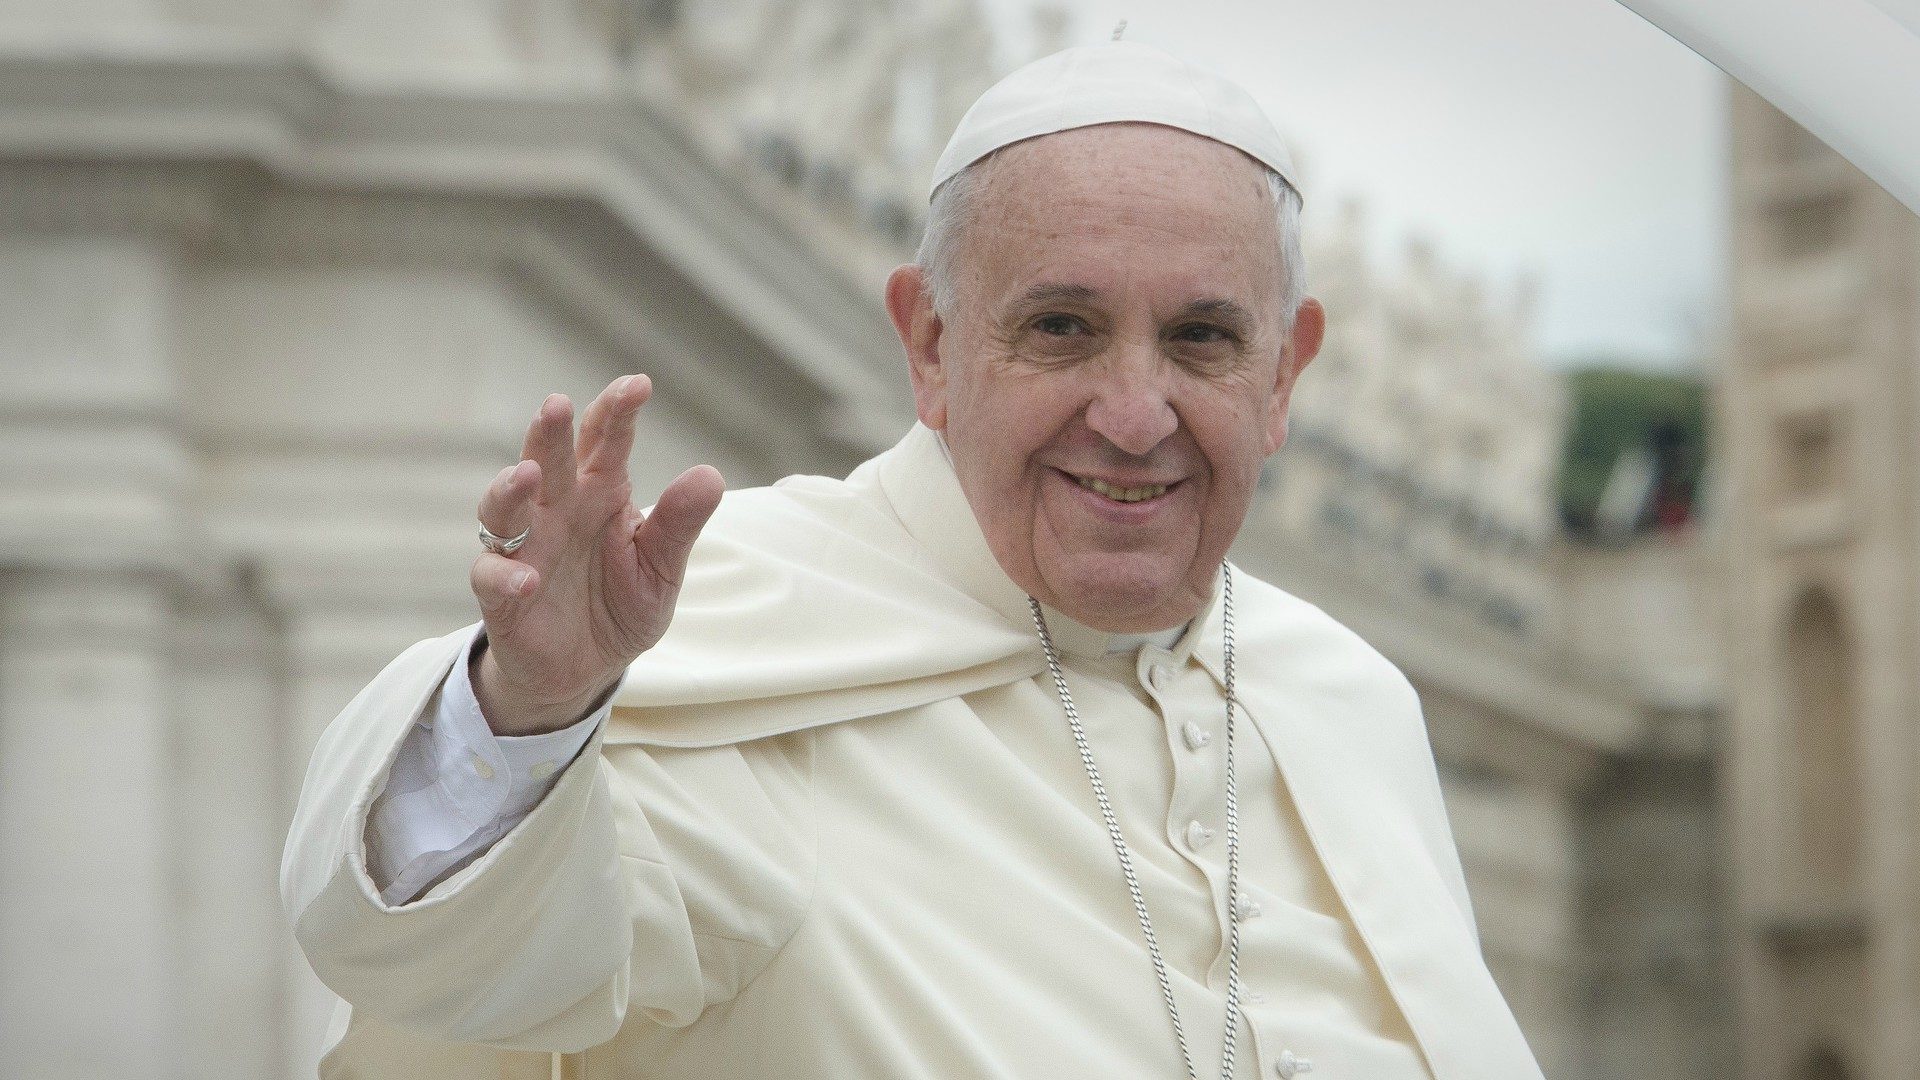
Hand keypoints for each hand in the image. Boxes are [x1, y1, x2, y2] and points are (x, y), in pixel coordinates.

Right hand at [468, 375, 723, 734]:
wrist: (588, 669)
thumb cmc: (622, 605)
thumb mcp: (661, 569)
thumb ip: (679, 525)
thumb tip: (710, 475)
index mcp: (599, 494)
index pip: (604, 442)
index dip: (615, 412)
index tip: (637, 386)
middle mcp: (557, 511)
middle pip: (548, 460)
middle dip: (550, 432)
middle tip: (557, 404)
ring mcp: (524, 549)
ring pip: (504, 507)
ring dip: (511, 488)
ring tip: (527, 474)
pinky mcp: (502, 595)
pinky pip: (494, 578)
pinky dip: (508, 575)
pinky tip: (529, 578)